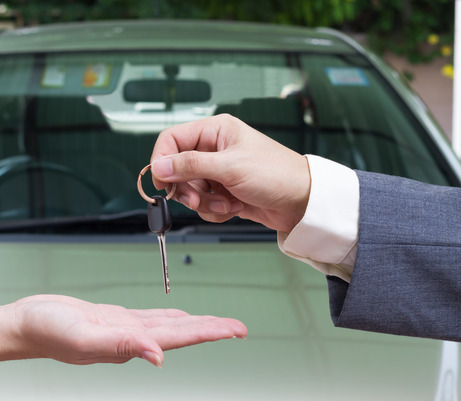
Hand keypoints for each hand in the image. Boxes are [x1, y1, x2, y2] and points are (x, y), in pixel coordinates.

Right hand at [10, 294, 247, 366]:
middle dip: (212, 329)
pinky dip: (171, 316)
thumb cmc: (47, 332)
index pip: (180, 338)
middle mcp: (133, 339)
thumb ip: (122, 345)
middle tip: (239, 328)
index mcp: (130, 344)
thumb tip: (159, 357)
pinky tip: (181, 316)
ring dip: (196, 323)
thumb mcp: (84, 336)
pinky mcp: (114, 318)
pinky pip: (151, 317)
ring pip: (170, 325)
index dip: (210, 333)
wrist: (24, 324)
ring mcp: (125, 329)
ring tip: (219, 323)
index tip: (235, 331)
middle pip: (182, 333)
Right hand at [150, 114, 310, 232]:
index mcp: (215, 131)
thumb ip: (190, 165)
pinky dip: (215, 210)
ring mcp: (219, 172)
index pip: (172, 139)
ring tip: (227, 203)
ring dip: (205, 202)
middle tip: (198, 199)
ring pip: (190, 190)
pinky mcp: (224, 191)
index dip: (162, 160)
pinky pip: (204, 203)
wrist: (301, 202)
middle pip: (178, 169)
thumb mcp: (230, 167)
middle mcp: (214, 149)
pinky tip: (234, 207)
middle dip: (188, 189)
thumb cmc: (276, 174)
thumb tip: (159, 166)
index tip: (162, 181)